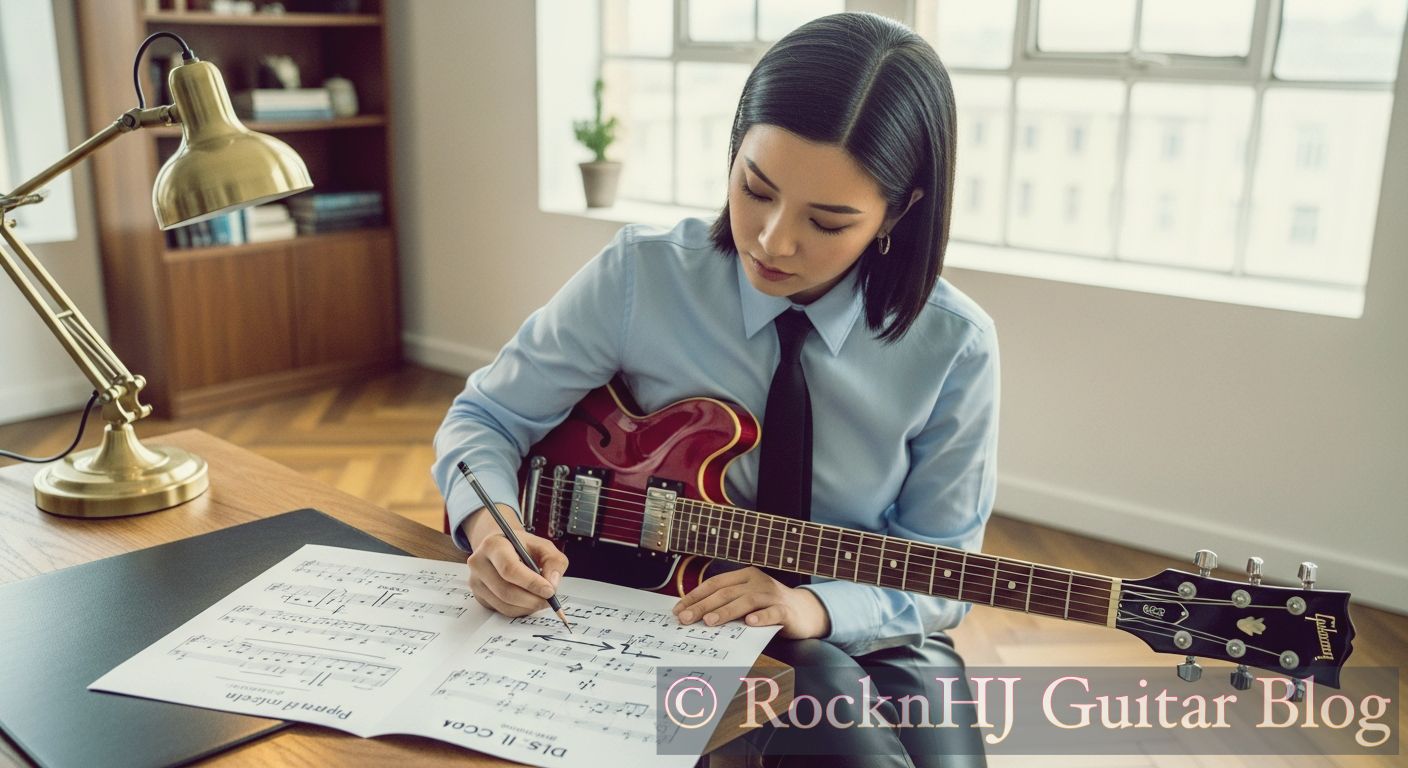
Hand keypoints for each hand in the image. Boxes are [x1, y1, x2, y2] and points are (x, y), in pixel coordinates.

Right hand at [464, 505, 568, 616]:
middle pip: (506, 591)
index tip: (549, 591)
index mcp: (493, 545)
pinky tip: (529, 601)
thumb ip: (554, 561)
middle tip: (549, 600)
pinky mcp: (479, 596)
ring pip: (504, 604)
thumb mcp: (543, 546)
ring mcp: (476, 582)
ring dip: (528, 607)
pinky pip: (502, 610)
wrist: (501, 547)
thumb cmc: (522, 547)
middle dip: (532, 599)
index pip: (510, 569)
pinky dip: (520, 610)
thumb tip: (552, 584)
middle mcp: (479, 563)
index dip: (531, 583)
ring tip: (541, 600)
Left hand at [672, 567, 829, 638]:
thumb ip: (727, 603)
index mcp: (744, 576)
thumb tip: (696, 614)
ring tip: (710, 621)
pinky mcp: (785, 610)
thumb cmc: (770, 606)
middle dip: (703, 606)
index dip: (695, 596)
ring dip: (726, 611)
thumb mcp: (747, 600)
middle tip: (686, 618)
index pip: (714, 584)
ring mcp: (772, 594)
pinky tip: (750, 623)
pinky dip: (761, 617)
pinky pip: (772, 612)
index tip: (678, 609)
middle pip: (726, 593)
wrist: (805, 611)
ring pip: (746, 601)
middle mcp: (756, 582)